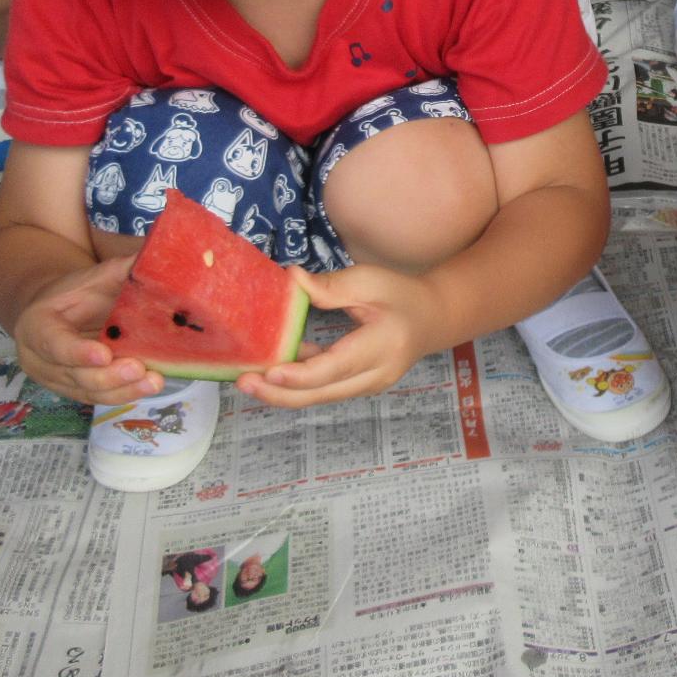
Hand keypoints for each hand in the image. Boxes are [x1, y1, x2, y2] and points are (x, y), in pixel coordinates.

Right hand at [10, 257, 165, 404]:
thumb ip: (120, 270)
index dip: (77, 352)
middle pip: (73, 375)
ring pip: (88, 392)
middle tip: (138, 368)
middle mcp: (39, 359)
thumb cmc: (74, 293)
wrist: (56, 311)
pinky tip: (148, 386)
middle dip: (108, 376)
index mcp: (36, 325)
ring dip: (122, 390)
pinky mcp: (74, 391)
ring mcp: (55, 379)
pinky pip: (98, 398)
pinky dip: (124, 394)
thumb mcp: (92, 276)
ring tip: (154, 381)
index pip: (53, 343)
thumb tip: (157, 257)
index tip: (104, 354)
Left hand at [237, 263, 445, 409]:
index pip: (336, 368)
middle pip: (322, 393)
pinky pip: (323, 389)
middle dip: (279, 393)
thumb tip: (291, 280)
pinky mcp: (357, 386)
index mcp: (382, 347)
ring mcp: (367, 386)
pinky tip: (272, 369)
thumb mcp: (371, 281)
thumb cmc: (402, 295)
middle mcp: (375, 375)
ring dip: (282, 391)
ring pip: (319, 396)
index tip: (270, 372)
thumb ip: (331, 286)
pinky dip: (296, 383)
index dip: (301, 374)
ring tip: (247, 379)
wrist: (433, 319)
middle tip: (243, 381)